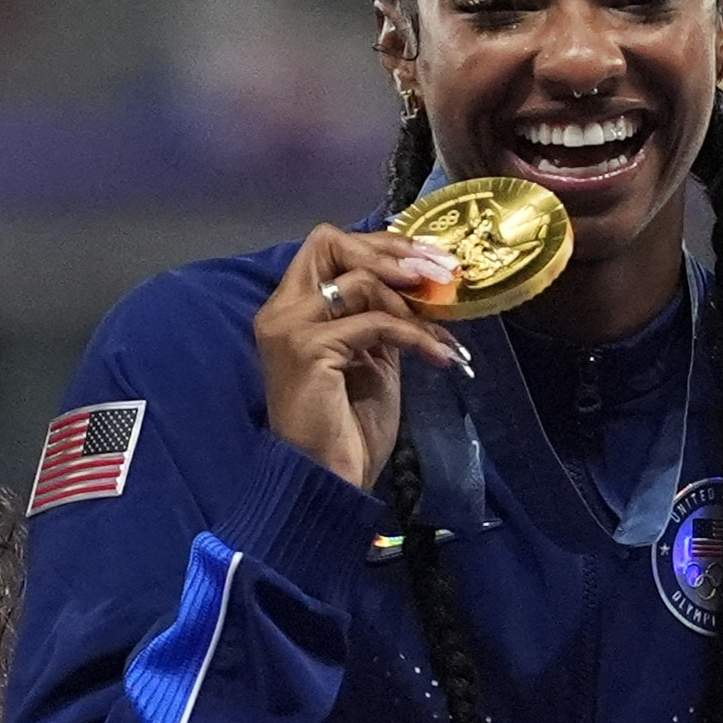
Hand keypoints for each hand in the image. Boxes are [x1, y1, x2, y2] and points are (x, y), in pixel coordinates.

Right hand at [252, 226, 465, 492]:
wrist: (327, 480)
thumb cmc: (347, 427)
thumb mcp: (372, 358)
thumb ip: (381, 316)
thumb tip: (422, 282)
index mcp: (292, 309)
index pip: (329, 246)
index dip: (380, 244)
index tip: (428, 259)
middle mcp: (282, 311)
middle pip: (331, 242)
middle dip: (391, 252)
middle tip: (439, 273)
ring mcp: (290, 328)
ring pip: (360, 281)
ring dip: (411, 306)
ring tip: (441, 335)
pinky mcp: (308, 350)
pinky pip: (374, 323)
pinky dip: (414, 335)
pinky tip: (439, 356)